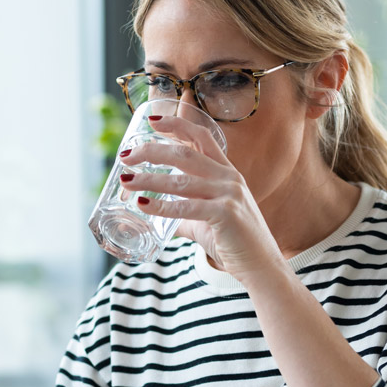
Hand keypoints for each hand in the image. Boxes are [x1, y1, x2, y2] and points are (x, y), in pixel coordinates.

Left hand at [119, 114, 283, 280]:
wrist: (260, 265)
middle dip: (152, 151)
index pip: (201, 136)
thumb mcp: (206, 220)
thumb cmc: (233, 241)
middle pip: (185, 154)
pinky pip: (187, 208)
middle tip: (126, 155)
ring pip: (181, 180)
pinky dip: (162, 206)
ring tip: (126, 180)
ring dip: (150, 179)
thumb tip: (154, 213)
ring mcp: (229, 195)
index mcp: (226, 172)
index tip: (151, 121)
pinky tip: (143, 204)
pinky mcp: (226, 215)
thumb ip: (182, 214)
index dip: (176, 124)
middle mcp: (229, 178)